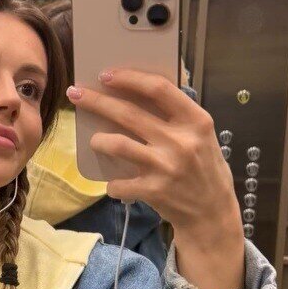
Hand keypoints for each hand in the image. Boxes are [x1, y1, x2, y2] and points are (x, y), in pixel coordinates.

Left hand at [68, 69, 244, 288]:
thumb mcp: (201, 136)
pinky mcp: (154, 191)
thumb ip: (178, 116)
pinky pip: (119, 183)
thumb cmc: (204, 169)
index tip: (106, 75)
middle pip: (128, 113)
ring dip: (98, 140)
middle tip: (75, 93)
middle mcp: (180, 141)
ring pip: (117, 145)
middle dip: (96, 101)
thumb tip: (138, 91)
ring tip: (94, 140)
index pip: (159, 89)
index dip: (129, 78)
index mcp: (195, 120)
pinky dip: (112, 184)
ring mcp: (166, 167)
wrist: (212, 213)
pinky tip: (114, 183)